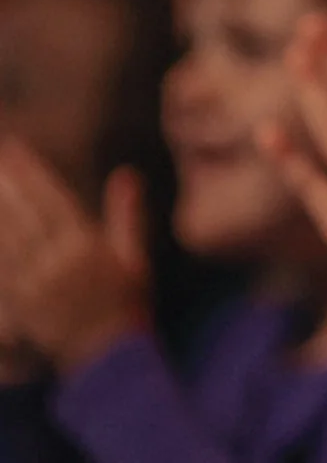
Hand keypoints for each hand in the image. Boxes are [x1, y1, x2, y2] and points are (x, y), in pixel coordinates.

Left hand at [0, 141, 147, 373]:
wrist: (108, 356)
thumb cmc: (126, 305)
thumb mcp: (135, 257)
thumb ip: (127, 215)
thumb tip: (126, 174)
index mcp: (87, 246)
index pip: (53, 199)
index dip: (31, 172)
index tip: (15, 148)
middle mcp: (57, 261)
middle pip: (24, 213)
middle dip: (6, 181)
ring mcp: (35, 283)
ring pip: (6, 237)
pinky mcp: (18, 303)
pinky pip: (0, 268)